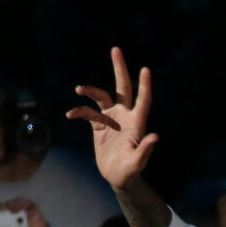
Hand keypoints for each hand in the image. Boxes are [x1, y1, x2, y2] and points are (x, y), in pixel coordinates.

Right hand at [71, 48, 160, 190]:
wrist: (118, 177)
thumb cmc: (130, 172)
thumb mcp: (137, 163)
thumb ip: (145, 150)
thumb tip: (155, 137)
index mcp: (137, 123)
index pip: (143, 100)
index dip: (144, 85)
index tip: (145, 69)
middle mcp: (125, 116)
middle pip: (123, 87)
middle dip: (120, 69)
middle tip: (116, 49)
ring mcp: (112, 119)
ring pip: (101, 97)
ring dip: (91, 91)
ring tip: (79, 89)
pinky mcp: (99, 125)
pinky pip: (88, 113)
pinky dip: (79, 112)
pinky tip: (70, 115)